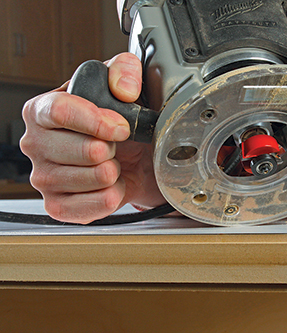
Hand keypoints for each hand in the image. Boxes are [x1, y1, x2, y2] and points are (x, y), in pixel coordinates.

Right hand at [20, 52, 165, 223]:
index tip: (121, 127)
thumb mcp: (124, 84)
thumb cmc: (118, 121)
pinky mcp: (58, 206)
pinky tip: (110, 183)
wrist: (128, 157)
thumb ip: (125, 71)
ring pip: (96, 178)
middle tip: (113, 145)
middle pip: (84, 150)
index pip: (60, 112)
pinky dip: (115, 194)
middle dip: (112, 148)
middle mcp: (34, 144)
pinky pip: (98, 204)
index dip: (98, 121)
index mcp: (41, 110)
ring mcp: (43, 178)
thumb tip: (123, 89)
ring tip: (111, 162)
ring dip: (115, 171)